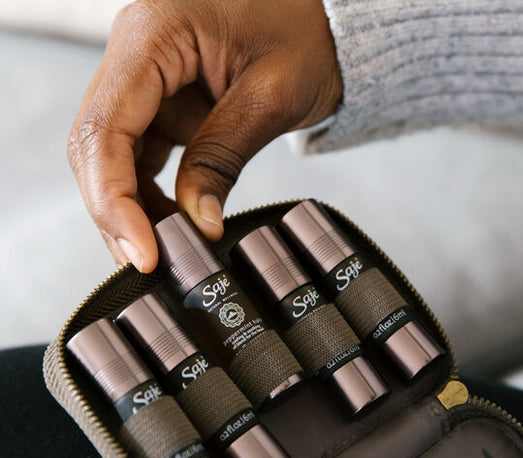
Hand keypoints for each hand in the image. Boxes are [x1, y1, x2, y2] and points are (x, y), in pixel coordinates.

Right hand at [68, 0, 341, 271]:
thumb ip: (224, 156)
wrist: (322, 24)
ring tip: (162, 254)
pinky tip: (170, 226)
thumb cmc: (306, 34)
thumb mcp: (272, 96)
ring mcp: (145, 81)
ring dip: (130, 210)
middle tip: (147, 265)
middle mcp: (135, 54)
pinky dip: (149, 197)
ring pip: (112, 157)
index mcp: (153, 34)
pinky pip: (139, 157)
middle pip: (97, 146)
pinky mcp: (162, 105)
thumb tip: (197, 222)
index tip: (144, 253)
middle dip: (117, 212)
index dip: (116, 199)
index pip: (107, 128)